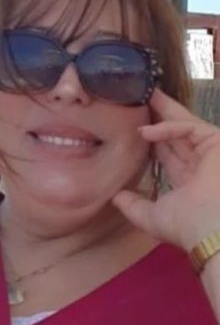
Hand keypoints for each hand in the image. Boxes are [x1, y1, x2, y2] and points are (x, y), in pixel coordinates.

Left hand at [112, 89, 219, 249]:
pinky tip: (146, 131)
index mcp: (189, 181)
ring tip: (141, 95)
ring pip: (184, 124)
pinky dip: (168, 127)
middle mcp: (200, 164)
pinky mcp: (217, 143)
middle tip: (138, 98)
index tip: (131, 127)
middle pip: (175, 133)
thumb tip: (115, 197)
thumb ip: (133, 205)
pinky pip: (190, 127)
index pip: (167, 153)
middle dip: (157, 116)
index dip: (150, 139)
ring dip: (162, 111)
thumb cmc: (186, 226)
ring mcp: (210, 152)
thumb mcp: (151, 217)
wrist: (212, 229)